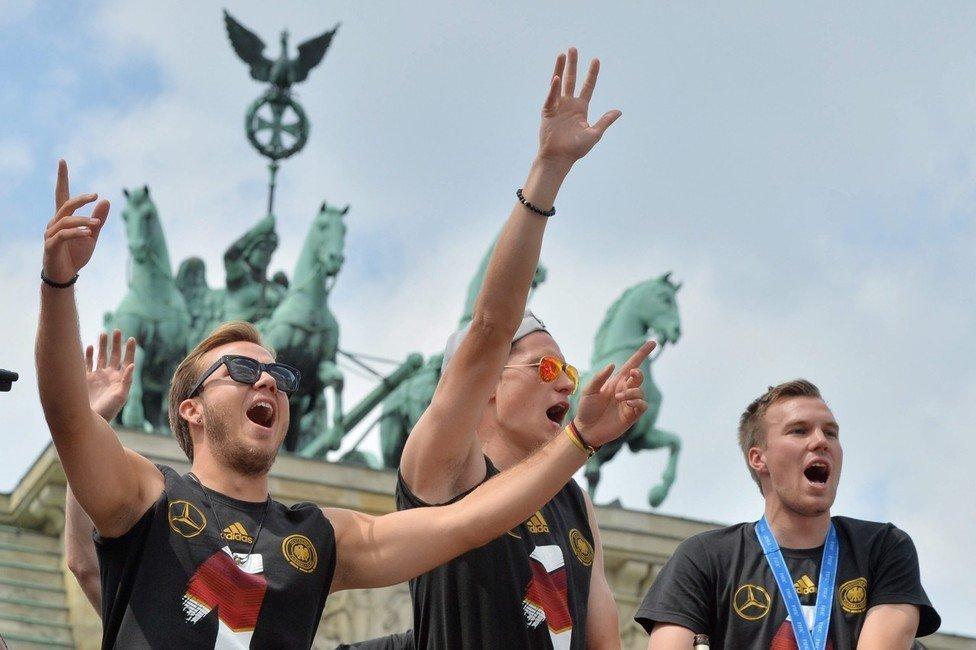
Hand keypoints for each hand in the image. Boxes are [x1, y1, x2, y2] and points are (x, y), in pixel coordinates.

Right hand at [43, 160, 109, 283]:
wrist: (66, 275)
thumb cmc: (76, 254)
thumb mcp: (92, 235)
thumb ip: (98, 219)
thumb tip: (106, 200)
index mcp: (63, 218)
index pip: (62, 194)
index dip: (62, 178)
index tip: (63, 161)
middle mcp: (54, 222)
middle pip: (65, 204)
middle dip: (80, 199)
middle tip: (95, 196)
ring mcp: (50, 234)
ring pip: (66, 220)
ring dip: (83, 221)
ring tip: (96, 225)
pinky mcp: (50, 246)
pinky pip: (62, 235)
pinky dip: (75, 233)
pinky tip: (87, 234)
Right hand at [86, 330, 135, 421]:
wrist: (88, 420)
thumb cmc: (107, 411)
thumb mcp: (120, 397)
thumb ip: (127, 380)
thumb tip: (132, 365)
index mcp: (120, 379)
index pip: (127, 361)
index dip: (129, 350)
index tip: (131, 338)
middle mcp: (108, 376)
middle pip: (114, 355)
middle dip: (115, 343)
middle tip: (117, 330)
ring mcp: (96, 376)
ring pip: (100, 356)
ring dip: (102, 345)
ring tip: (103, 333)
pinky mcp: (84, 379)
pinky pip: (86, 363)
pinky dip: (88, 355)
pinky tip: (89, 346)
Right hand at [537, 48, 621, 168]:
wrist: (558, 158)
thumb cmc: (576, 149)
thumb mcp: (594, 134)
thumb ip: (605, 121)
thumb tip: (619, 111)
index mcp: (581, 109)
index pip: (588, 87)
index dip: (592, 74)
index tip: (596, 60)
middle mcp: (569, 104)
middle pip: (571, 80)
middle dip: (572, 65)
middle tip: (573, 49)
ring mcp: (557, 107)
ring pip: (559, 83)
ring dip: (560, 68)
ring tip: (562, 54)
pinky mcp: (547, 112)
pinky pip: (551, 97)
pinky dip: (553, 88)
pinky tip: (556, 78)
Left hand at [572, 340, 655, 446]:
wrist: (586, 429)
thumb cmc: (586, 408)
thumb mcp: (589, 390)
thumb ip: (599, 377)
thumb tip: (613, 365)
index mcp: (615, 381)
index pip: (632, 364)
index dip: (642, 353)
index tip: (652, 342)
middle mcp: (624, 389)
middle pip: (638, 376)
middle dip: (638, 373)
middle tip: (631, 374)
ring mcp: (629, 402)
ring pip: (640, 391)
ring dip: (632, 391)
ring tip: (619, 397)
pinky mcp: (631, 415)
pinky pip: (642, 405)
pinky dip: (638, 401)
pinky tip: (627, 402)